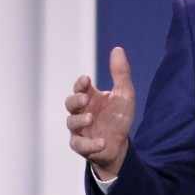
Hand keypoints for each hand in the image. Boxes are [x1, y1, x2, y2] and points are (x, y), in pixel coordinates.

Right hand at [66, 46, 135, 179]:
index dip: (80, 84)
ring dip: (80, 120)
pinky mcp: (82, 146)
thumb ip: (120, 74)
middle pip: (70, 104)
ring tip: (91, 118)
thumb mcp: (124, 95)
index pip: (80, 88)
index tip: (86, 80)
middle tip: (84, 99)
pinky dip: (90, 144)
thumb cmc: (118, 117)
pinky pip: (80, 145)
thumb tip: (118, 49)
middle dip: (75, 100)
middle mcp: (81, 112)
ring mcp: (79, 129)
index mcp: (90, 98)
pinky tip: (101, 142)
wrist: (120, 144)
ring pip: (71, 123)